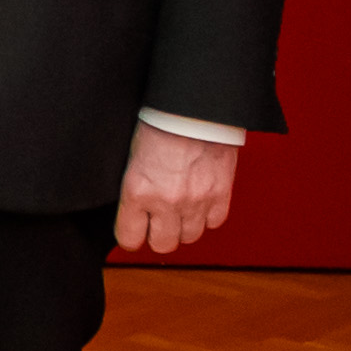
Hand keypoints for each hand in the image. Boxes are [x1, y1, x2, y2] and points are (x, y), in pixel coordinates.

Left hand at [114, 126, 238, 254]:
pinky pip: (214, 222)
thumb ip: (134, 188)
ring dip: (185, 225)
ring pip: (190, 237)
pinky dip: (208, 214)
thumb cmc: (160, 122)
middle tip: (159, 220)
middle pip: (162, 244)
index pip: (129, 239)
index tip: (134, 229)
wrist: (195, 105)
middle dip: (159, 234)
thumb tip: (134, 211)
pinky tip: (201, 199)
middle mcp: (166, 201)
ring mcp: (196, 200)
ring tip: (181, 206)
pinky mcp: (221, 194)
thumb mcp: (132, 156)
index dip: (131, 235)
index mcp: (137, 190)